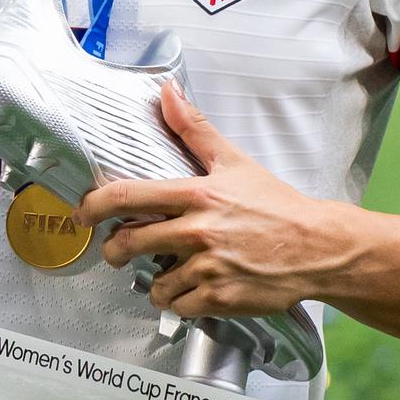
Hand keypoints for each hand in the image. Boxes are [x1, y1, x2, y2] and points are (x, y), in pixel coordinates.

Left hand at [70, 81, 357, 321]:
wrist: (317, 247)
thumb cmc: (276, 205)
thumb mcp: (233, 161)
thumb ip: (194, 129)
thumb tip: (167, 92)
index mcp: (196, 195)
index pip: (127, 197)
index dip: (93, 206)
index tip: (82, 214)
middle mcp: (196, 232)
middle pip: (128, 244)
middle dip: (114, 250)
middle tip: (117, 251)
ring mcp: (207, 268)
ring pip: (153, 284)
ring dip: (155, 281)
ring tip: (170, 272)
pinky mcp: (220, 298)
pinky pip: (178, 306)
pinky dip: (180, 302)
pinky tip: (193, 289)